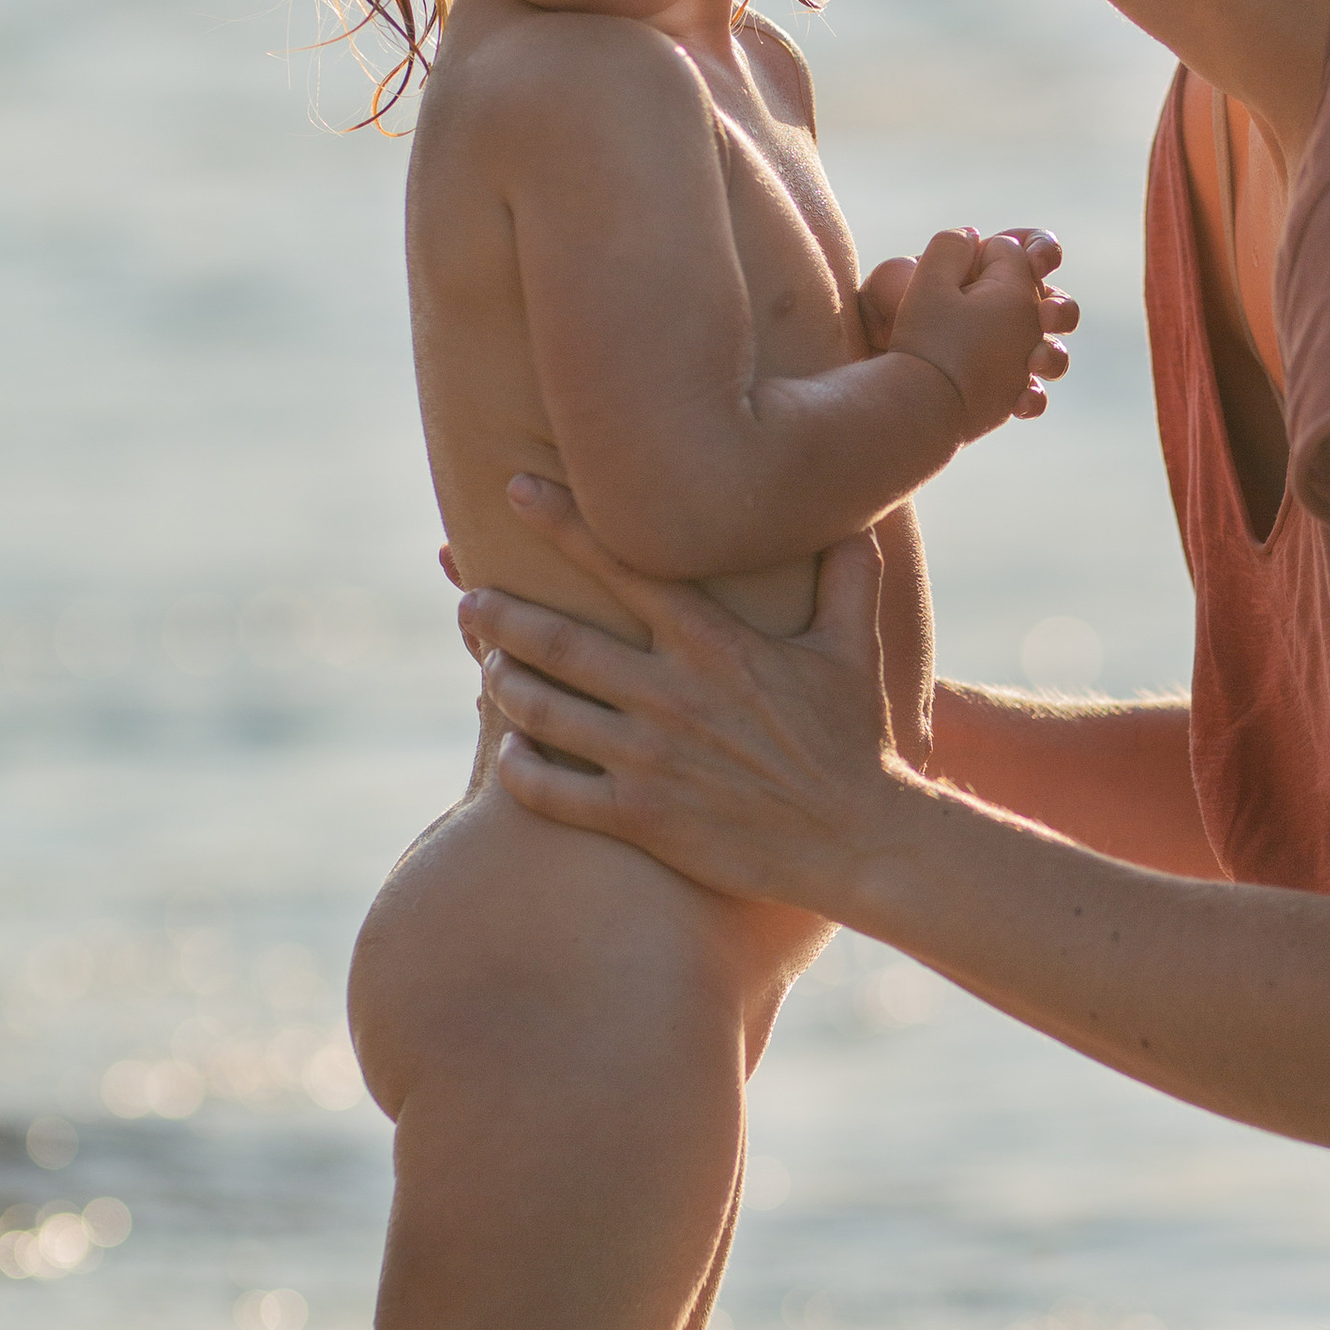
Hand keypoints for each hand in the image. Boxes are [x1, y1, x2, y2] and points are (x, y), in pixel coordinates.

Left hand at [456, 480, 907, 912]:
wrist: (859, 842)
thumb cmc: (855, 739)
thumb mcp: (854, 647)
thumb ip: (847, 573)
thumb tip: (856, 511)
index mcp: (715, 644)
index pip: (625, 566)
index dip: (563, 523)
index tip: (515, 488)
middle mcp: (672, 695)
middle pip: (558, 640)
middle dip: (501, 613)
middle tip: (469, 597)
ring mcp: (650, 759)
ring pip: (543, 712)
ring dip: (503, 682)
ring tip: (487, 664)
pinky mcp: (641, 817)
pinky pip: (551, 792)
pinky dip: (518, 768)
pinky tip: (509, 751)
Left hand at [885, 225, 1075, 431]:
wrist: (871, 377)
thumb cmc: (885, 322)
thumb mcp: (912, 274)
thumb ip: (951, 250)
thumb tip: (978, 239)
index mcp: (983, 276)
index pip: (1029, 252)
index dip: (1042, 250)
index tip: (1037, 262)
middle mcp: (1000, 315)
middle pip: (1054, 304)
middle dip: (1060, 309)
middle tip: (1046, 317)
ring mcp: (1005, 357)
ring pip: (1052, 353)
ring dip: (1054, 356)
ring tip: (1035, 362)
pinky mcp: (1000, 395)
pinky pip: (1033, 396)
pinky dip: (1033, 398)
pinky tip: (1019, 401)